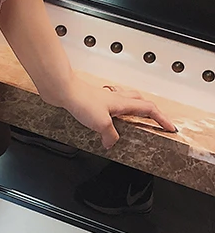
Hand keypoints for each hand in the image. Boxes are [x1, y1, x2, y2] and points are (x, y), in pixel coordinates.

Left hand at [54, 75, 177, 149]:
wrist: (62, 89)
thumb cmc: (81, 100)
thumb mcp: (101, 124)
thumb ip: (110, 136)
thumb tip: (111, 143)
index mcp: (122, 103)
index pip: (149, 109)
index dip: (161, 119)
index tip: (170, 127)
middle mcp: (115, 98)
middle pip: (139, 100)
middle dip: (150, 110)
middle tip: (154, 119)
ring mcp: (102, 98)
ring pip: (124, 99)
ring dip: (132, 107)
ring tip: (132, 119)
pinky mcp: (91, 99)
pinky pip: (108, 104)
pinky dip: (113, 111)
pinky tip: (105, 118)